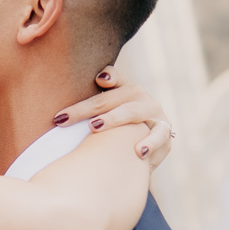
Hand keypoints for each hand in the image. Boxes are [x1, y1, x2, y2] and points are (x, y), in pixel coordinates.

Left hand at [55, 72, 172, 168]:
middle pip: (111, 99)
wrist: (149, 148)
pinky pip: (159, 137)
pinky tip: (139, 152)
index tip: (97, 80)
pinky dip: (150, 143)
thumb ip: (90, 108)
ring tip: (94, 126)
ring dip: (114, 118)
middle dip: (85, 109)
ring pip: (133, 112)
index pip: (114, 78)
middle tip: (63, 119)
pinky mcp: (165, 133)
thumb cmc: (119, 130)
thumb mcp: (107, 116)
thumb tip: (64, 111)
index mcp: (125, 88)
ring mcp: (155, 114)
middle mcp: (140, 97)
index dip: (106, 78)